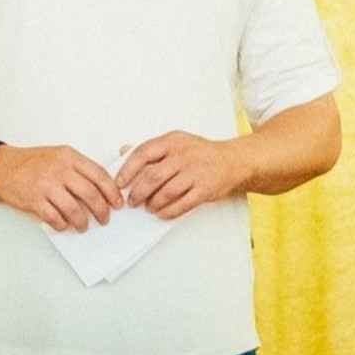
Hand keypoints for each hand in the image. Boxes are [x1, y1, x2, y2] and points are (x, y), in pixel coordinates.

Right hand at [0, 144, 123, 232]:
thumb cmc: (32, 162)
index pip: (99, 174)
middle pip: (90, 193)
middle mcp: (59, 169)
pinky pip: (54, 217)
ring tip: (83, 226)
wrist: (2, 165)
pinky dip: (62, 225)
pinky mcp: (34, 200)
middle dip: (101, 210)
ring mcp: (46, 185)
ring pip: (74, 209)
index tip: (117, 202)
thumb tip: (101, 189)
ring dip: (82, 222)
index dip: (112, 191)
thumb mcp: (59, 155)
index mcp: (69, 156)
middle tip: (104, 218)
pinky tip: (64, 225)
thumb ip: (78, 168)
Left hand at [114, 130, 247, 219]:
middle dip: (138, 191)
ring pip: (166, 191)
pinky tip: (161, 213)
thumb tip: (123, 152)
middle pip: (153, 175)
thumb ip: (151, 148)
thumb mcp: (176, 142)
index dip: (128, 169)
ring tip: (148, 207)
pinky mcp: (206, 189)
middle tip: (132, 201)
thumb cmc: (201, 153)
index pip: (143, 153)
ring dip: (153, 203)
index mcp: (172, 141)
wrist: (235, 160)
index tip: (119, 183)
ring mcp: (196, 172)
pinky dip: (168, 211)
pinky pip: (182, 204)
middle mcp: (184, 154)